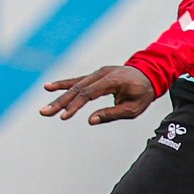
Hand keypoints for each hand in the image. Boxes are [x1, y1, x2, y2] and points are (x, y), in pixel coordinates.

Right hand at [39, 65, 155, 124]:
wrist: (149, 75)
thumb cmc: (142, 93)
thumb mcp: (132, 108)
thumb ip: (112, 114)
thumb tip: (91, 120)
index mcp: (112, 80)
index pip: (89, 93)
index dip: (75, 105)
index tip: (64, 116)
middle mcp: (102, 74)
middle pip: (77, 89)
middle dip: (60, 102)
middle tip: (45, 113)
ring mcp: (97, 73)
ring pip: (75, 85)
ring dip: (58, 97)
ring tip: (44, 108)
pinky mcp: (94, 75)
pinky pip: (77, 80)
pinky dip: (63, 84)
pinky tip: (48, 87)